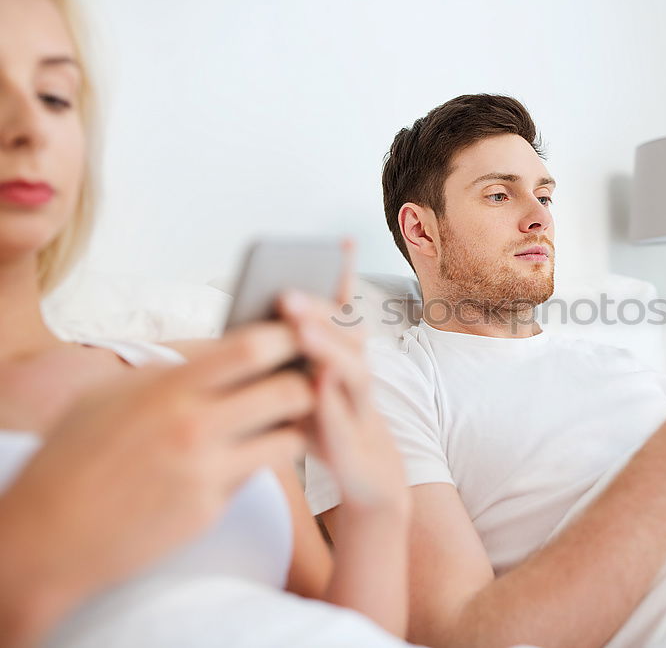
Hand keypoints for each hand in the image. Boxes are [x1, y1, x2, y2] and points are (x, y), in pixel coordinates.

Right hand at [0, 323, 313, 643]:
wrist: (45, 536)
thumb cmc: (73, 457)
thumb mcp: (112, 396)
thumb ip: (170, 373)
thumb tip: (222, 352)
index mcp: (168, 387)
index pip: (251, 347)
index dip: (286, 336)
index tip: (300, 332)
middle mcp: (193, 425)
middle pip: (288, 389)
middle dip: (307, 381)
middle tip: (312, 376)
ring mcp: (206, 471)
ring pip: (289, 437)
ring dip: (296, 425)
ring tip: (292, 416)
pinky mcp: (210, 508)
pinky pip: (259, 473)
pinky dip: (264, 460)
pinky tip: (259, 451)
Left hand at [276, 239, 408, 515]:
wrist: (367, 480)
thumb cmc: (325, 426)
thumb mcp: (299, 387)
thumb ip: (283, 359)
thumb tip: (242, 327)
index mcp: (342, 356)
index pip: (343, 311)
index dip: (344, 277)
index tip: (342, 242)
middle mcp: (356, 375)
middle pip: (347, 336)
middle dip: (320, 312)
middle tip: (287, 294)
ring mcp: (361, 410)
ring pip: (352, 374)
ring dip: (328, 350)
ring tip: (302, 333)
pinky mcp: (357, 446)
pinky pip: (345, 424)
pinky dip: (331, 406)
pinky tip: (315, 389)